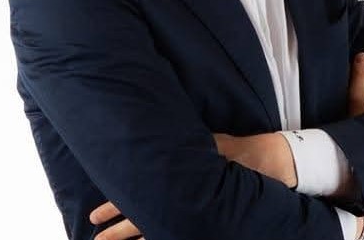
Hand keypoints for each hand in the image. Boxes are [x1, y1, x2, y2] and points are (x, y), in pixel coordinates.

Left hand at [88, 133, 296, 238]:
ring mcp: (193, 214)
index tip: (95, 215)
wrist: (268, 164)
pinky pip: (175, 232)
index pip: (138, 199)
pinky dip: (158, 236)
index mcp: (177, 181)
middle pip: (142, 221)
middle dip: (118, 232)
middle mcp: (182, 202)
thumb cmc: (235, 150)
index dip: (115, 207)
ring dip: (132, 239)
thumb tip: (150, 133)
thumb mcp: (204, 143)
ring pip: (156, 231)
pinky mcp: (204, 219)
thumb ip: (179, 145)